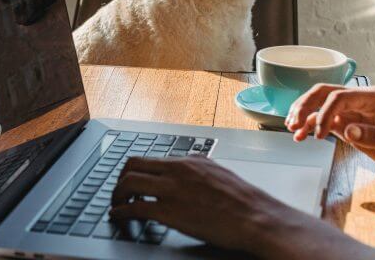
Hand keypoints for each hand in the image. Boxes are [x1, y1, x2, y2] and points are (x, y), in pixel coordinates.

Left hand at [109, 156, 288, 254]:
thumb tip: (190, 168)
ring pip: (128, 182)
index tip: (130, 179)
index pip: (151, 157)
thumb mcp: (220, 174)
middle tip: (118, 191)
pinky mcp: (169, 211)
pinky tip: (119, 216)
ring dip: (117, 194)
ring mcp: (172, 189)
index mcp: (190, 161)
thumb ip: (200, 169)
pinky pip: (135, 207)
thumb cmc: (245, 202)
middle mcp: (178, 169)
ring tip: (116, 204)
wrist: (258, 218)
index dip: (135, 170)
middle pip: (133, 164)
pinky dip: (121, 212)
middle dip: (120, 178)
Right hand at [286, 84, 374, 173]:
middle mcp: (358, 100)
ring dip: (303, 113)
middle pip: (323, 93)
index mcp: (373, 98)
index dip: (325, 113)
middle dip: (305, 106)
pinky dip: (309, 125)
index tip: (320, 134)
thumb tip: (348, 130)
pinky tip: (300, 135)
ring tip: (292, 128)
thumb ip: (373, 136)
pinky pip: (322, 119)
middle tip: (293, 123)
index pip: (339, 97)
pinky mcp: (345, 121)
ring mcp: (350, 110)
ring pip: (318, 103)